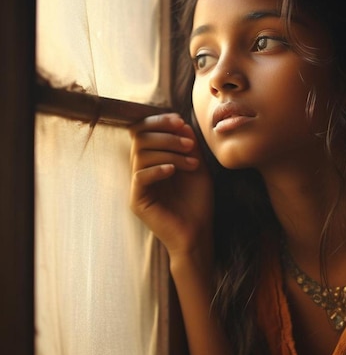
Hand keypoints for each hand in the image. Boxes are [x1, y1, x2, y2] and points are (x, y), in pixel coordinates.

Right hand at [129, 113, 213, 257]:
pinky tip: (173, 171)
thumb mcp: (197, 166)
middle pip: (140, 138)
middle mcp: (141, 170)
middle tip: (189, 145)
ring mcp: (137, 185)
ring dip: (169, 152)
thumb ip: (189, 145)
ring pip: (141, 154)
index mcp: (152, 159)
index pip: (143, 131)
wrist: (198, 233)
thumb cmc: (198, 202)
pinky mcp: (137, 200)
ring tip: (192, 163)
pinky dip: (157, 169)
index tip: (180, 121)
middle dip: (166, 136)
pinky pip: (140, 176)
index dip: (158, 121)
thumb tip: (181, 123)